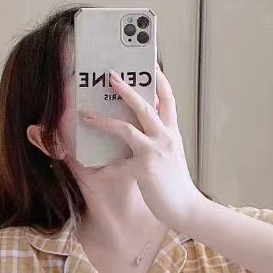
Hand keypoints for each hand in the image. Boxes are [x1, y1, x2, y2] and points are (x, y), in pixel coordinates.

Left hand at [79, 69, 205, 231]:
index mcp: (172, 132)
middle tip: (110, 75)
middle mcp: (165, 138)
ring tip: (85, 114)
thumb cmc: (177, 184)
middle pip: (144, 106)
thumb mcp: (173, 156)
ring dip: (103, 120)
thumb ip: (162, 139)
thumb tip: (144, 128)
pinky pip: (117, 166)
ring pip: (126, 128)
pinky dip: (104, 170)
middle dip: (126, 89)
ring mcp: (155, 152)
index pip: (168, 99)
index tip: (149, 64)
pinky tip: (95, 172)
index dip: (159, 80)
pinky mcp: (145, 169)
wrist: (187, 208)